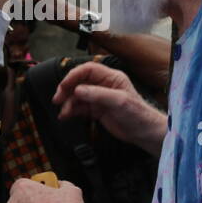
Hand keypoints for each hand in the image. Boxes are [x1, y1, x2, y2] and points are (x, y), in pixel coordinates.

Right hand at [52, 61, 166, 153]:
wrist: (144, 133)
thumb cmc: (137, 114)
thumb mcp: (118, 101)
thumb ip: (97, 95)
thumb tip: (77, 90)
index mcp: (111, 77)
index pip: (88, 70)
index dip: (74, 75)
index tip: (64, 86)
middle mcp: (104, 85)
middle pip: (79, 82)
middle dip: (67, 89)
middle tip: (57, 99)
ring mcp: (99, 98)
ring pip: (78, 96)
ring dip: (68, 103)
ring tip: (63, 113)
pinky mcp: (97, 110)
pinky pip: (80, 108)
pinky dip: (71, 111)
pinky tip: (66, 116)